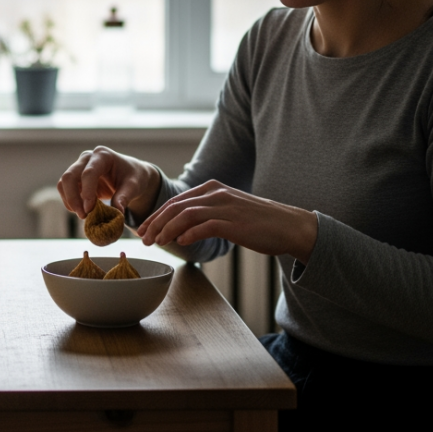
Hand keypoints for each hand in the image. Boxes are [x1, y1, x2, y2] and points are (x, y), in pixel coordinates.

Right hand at [57, 146, 162, 219]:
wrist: (131, 175)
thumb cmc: (133, 177)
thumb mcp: (134, 186)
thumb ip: (124, 197)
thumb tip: (117, 212)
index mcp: (103, 155)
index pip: (89, 173)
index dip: (87, 192)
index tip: (90, 210)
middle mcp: (87, 158)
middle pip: (69, 176)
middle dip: (73, 198)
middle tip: (83, 216)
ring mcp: (79, 166)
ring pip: (63, 184)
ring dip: (70, 201)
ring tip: (84, 216)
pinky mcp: (76, 178)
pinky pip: (65, 190)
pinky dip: (70, 202)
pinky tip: (82, 211)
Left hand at [136, 179, 317, 262]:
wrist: (289, 226)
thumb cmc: (258, 222)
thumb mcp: (228, 210)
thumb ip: (206, 214)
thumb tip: (181, 229)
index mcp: (212, 189)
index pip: (176, 201)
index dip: (156, 215)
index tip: (144, 229)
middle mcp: (216, 193)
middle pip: (176, 206)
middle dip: (155, 223)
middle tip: (143, 239)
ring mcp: (225, 206)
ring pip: (186, 215)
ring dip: (167, 230)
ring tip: (157, 243)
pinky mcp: (234, 222)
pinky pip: (205, 226)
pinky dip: (189, 234)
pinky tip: (180, 243)